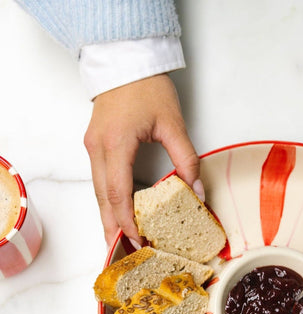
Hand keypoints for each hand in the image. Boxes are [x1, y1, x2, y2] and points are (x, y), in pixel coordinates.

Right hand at [84, 74, 200, 245]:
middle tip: (123, 254)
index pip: (119, 194)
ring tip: (118, 244)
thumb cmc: (146, 86)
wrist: (124, 59)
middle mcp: (99, 149)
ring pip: (98, 193)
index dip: (128, 222)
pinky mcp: (95, 146)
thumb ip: (186, 160)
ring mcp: (93, 148)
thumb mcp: (172, 123)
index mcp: (117, 144)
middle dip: (113, 229)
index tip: (139, 241)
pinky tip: (116, 217)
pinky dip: (108, 203)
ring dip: (108, 219)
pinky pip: (100, 183)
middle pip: (103, 200)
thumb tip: (197, 193)